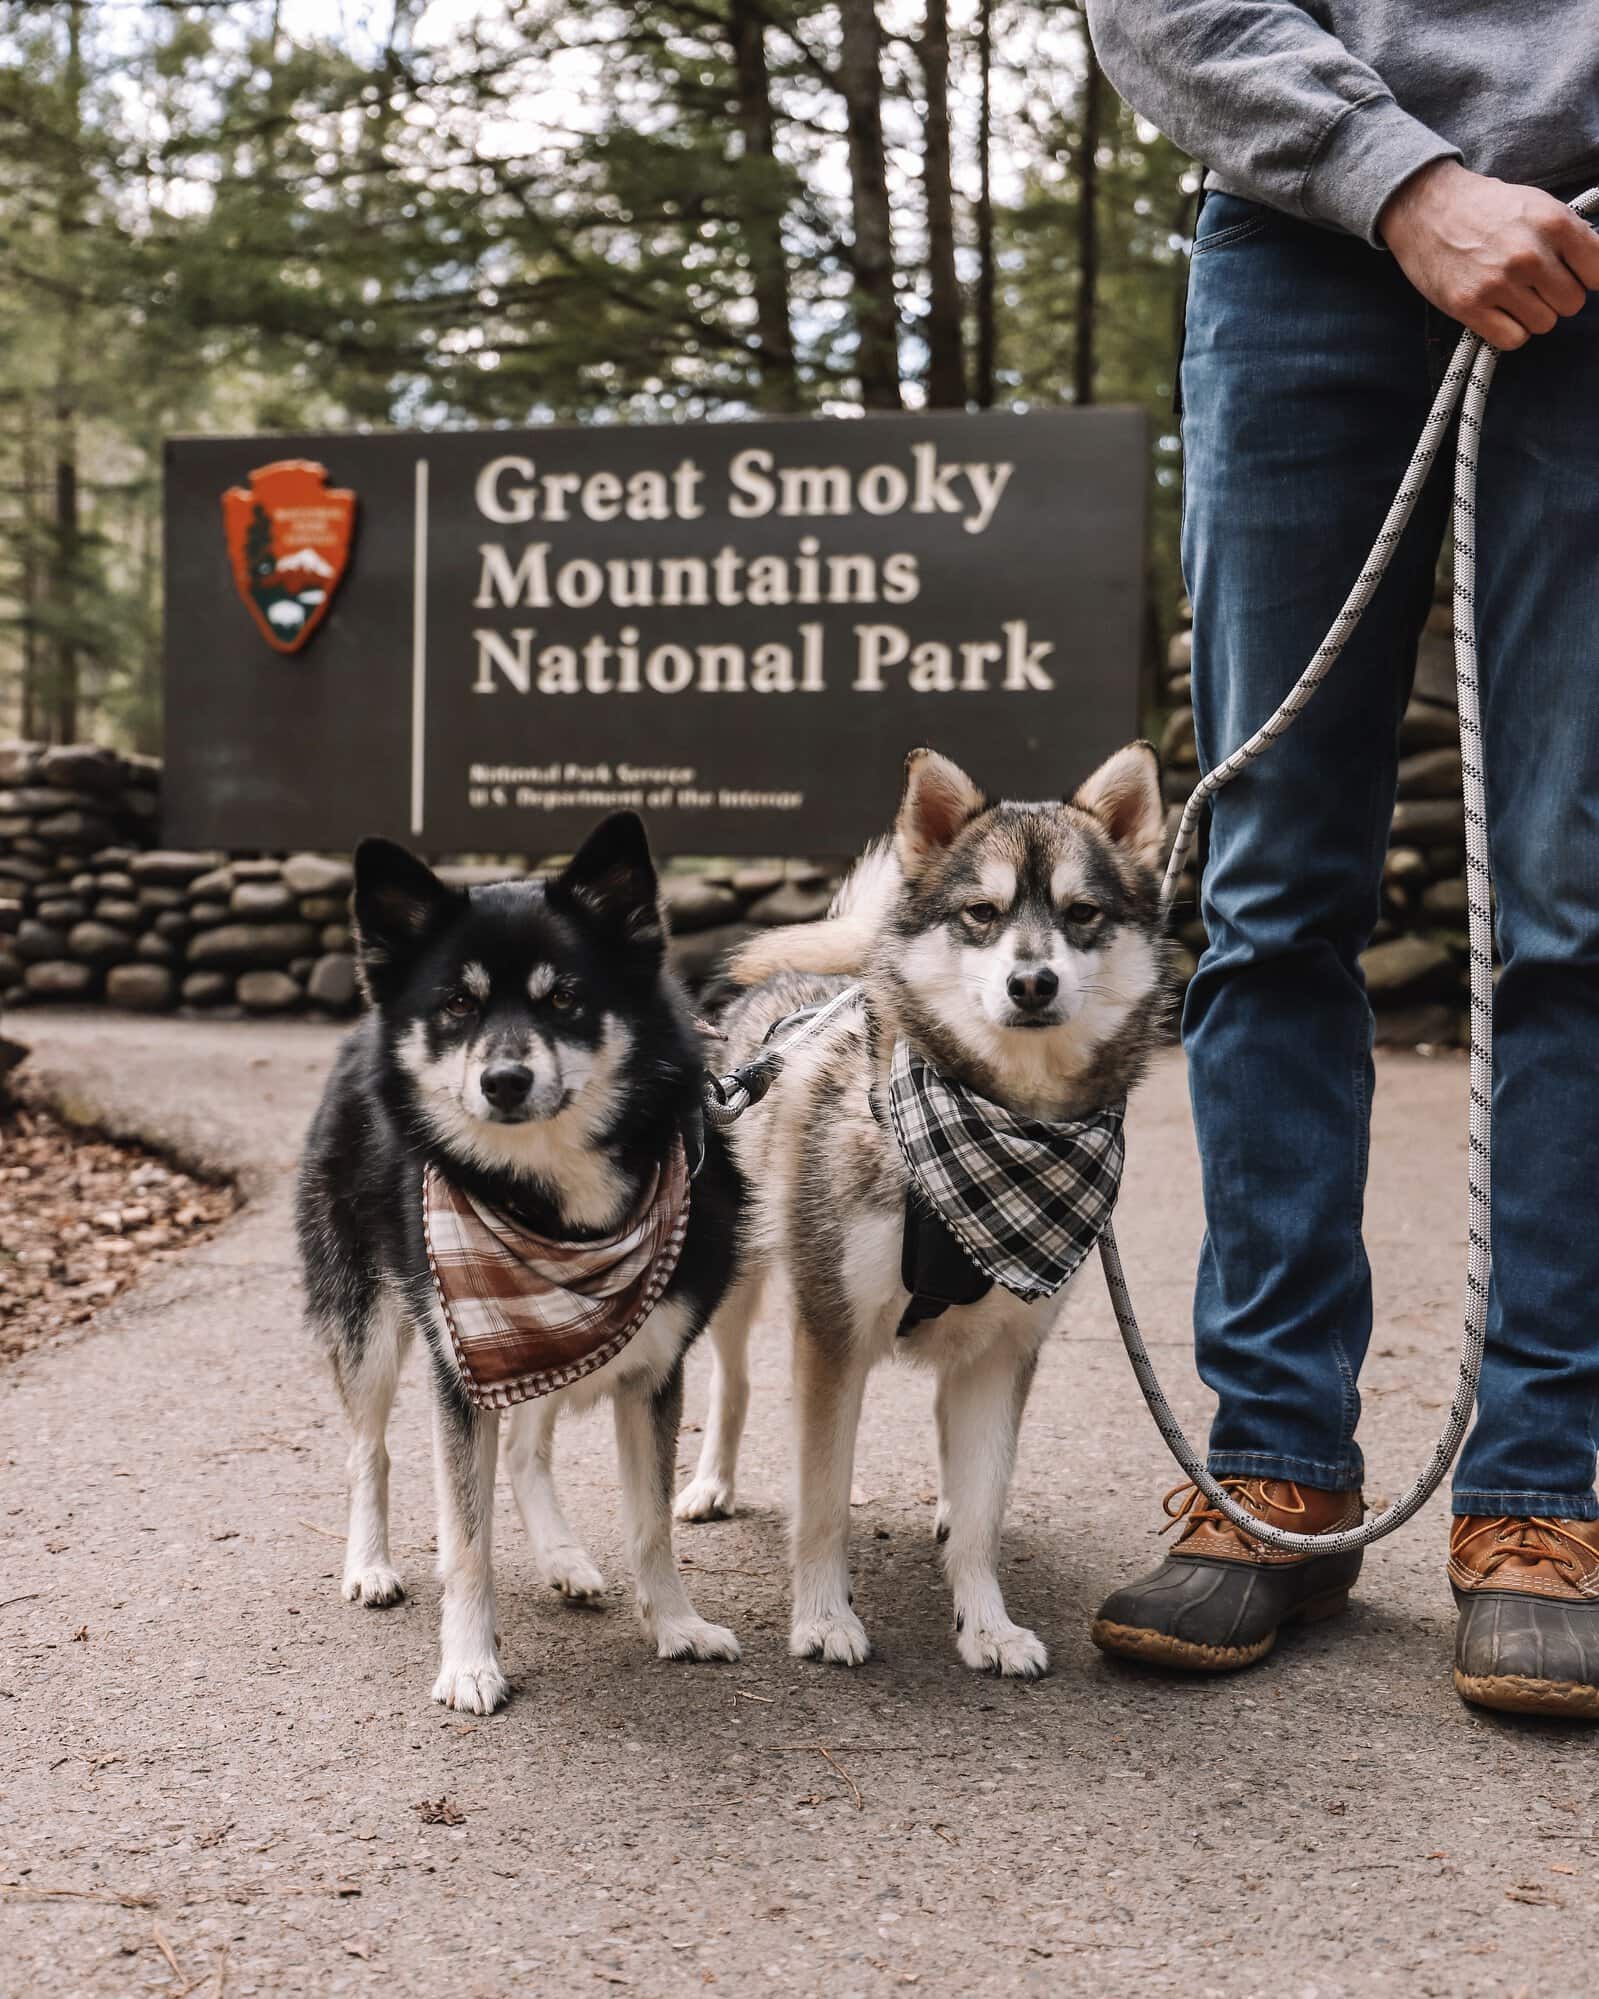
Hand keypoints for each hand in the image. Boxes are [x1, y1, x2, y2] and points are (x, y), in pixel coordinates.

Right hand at [1378, 159, 1598, 348]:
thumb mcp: (1538, 205)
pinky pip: (1513, 339)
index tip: (1573, 275)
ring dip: (1531, 314)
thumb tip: (1595, 270)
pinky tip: (1496, 311)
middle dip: (1556, 297)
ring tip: (1511, 294)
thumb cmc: (1485, 208)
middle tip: (1534, 283)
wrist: (1426, 209)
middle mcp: (1529, 254)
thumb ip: (1570, 235)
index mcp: (1553, 223)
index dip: (1588, 278)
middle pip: (1572, 303)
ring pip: (1544, 324)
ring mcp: (1499, 283)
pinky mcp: (1470, 306)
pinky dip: (1508, 330)